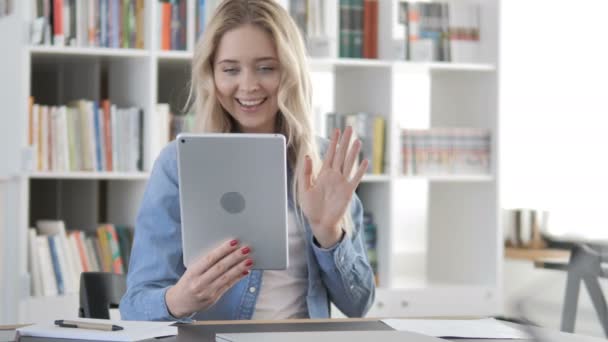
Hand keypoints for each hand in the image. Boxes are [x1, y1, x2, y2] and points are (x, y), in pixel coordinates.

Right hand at [165, 239, 252, 317]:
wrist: (178, 302)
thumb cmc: (188, 281)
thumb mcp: (191, 270)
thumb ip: (205, 262)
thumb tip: (226, 250)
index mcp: (193, 272)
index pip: (210, 258)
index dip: (223, 250)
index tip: (234, 242)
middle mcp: (199, 282)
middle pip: (220, 267)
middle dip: (234, 257)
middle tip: (246, 248)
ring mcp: (207, 292)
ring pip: (226, 277)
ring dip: (239, 268)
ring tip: (249, 259)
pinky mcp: (213, 298)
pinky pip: (228, 286)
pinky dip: (237, 278)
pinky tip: (245, 271)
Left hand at [298, 127, 367, 247]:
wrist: (320, 222)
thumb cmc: (311, 207)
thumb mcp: (305, 189)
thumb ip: (306, 173)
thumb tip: (308, 156)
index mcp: (323, 174)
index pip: (330, 154)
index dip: (333, 142)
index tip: (336, 130)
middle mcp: (334, 175)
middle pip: (341, 155)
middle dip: (345, 142)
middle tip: (350, 128)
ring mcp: (342, 183)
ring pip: (349, 164)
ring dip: (353, 152)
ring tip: (358, 141)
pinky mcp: (348, 192)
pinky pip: (355, 179)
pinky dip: (360, 171)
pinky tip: (364, 161)